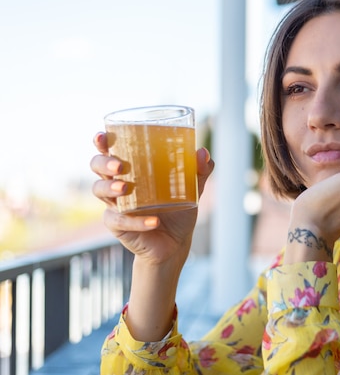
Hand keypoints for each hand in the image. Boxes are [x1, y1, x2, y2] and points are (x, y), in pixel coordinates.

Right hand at [90, 132, 214, 265]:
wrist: (176, 242)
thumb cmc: (178, 209)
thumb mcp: (192, 188)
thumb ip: (199, 170)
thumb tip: (203, 153)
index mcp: (132, 168)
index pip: (110, 149)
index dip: (102, 141)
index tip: (102, 136)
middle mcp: (118, 183)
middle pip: (97, 166)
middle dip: (104, 163)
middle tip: (119, 166)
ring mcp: (115, 204)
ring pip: (99, 191)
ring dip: (110, 188)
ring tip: (125, 188)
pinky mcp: (118, 225)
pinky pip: (120, 221)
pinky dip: (136, 221)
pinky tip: (153, 222)